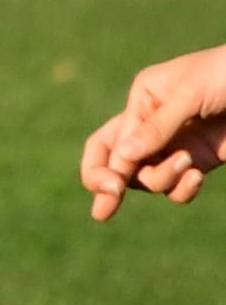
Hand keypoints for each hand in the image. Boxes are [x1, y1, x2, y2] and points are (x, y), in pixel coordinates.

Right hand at [82, 42, 225, 216]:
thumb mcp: (189, 93)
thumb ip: (156, 127)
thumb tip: (122, 159)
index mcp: (143, 101)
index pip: (107, 142)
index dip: (102, 167)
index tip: (112, 186)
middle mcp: (152, 126)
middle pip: (119, 165)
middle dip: (112, 186)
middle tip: (104, 211)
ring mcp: (177, 146)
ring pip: (150, 179)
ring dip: (164, 178)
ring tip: (190, 165)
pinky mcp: (201, 161)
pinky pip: (179, 187)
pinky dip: (183, 188)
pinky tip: (197, 176)